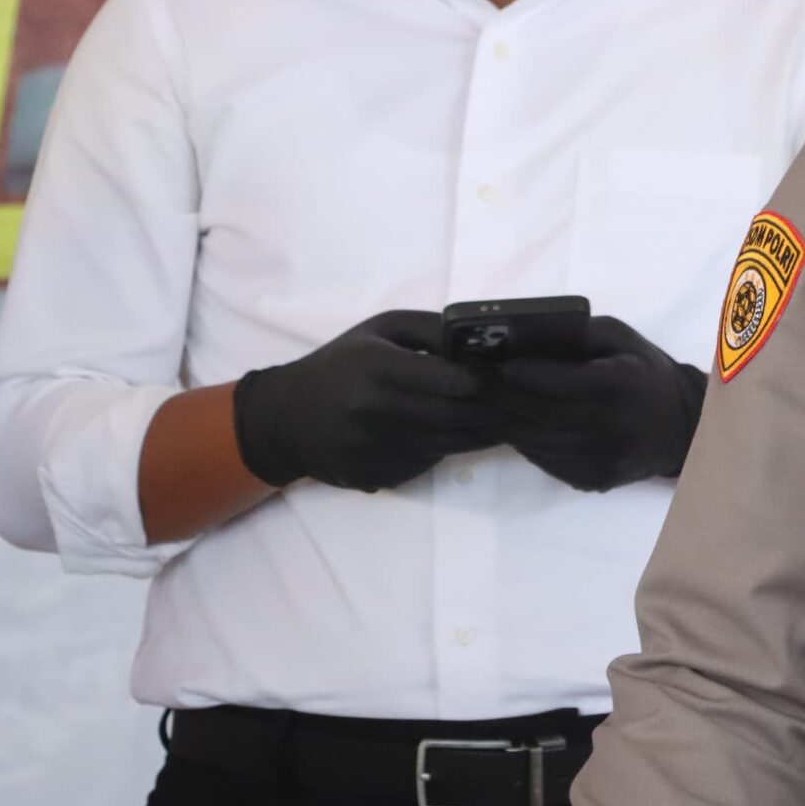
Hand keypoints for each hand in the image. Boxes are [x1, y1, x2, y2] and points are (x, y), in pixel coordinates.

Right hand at [231, 310, 503, 492]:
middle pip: (458, 417)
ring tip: (499, 420)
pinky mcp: (375, 475)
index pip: (452, 380)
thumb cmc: (341, 364)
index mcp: (380, 369)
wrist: (283, 419)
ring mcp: (375, 449)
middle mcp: (377, 412)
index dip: (488, 382)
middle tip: (520, 405)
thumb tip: (482, 341)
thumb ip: (431, 330)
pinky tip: (448, 435)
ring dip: (478, 434)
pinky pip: (426, 463)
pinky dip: (443, 450)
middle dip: (494, 412)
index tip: (512, 378)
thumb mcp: (380, 330)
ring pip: (449, 445)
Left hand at [481, 314, 706, 491]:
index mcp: (624, 384)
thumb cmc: (644, 373)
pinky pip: (544, 459)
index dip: (529, 374)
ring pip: (536, 440)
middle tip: (471, 381)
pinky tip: (515, 422)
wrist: (680, 428)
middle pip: (542, 413)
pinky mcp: (591, 480)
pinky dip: (524, 440)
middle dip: (503, 396)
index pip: (567, 381)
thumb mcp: (622, 340)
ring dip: (506, 420)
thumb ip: (579, 333)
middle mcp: (613, 426)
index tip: (497, 364)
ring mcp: (602, 459)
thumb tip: (525, 333)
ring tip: (484, 401)